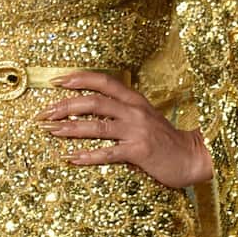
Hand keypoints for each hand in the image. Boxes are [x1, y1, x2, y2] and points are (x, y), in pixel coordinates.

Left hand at [36, 72, 213, 188]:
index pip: (104, 81)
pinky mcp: (139, 151)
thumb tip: (93, 113)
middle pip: (94, 102)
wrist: (194, 157)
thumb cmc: (167, 141)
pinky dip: (88, 156)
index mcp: (135, 101)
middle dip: (65, 106)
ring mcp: (137, 131)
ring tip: (50, 131)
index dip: (79, 78)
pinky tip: (72, 158)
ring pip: (97, 126)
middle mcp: (134, 112)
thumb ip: (124, 113)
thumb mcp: (146, 119)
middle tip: (44, 113)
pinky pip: (108, 153)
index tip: (57, 81)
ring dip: (70, 128)